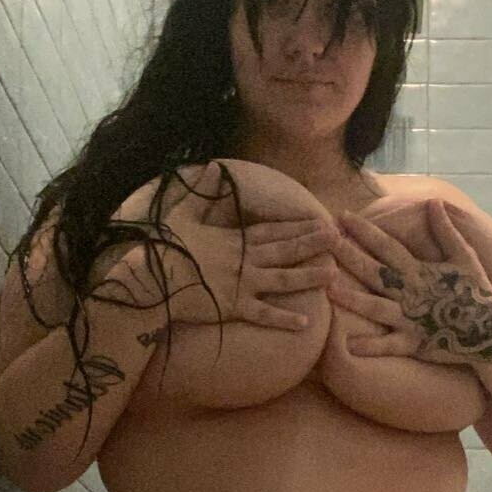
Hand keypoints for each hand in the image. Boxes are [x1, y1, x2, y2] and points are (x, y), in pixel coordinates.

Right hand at [130, 160, 339, 331]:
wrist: (154, 278)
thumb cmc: (165, 246)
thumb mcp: (183, 213)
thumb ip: (201, 194)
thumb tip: (210, 168)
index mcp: (235, 238)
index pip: (272, 231)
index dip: (297, 226)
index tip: (319, 221)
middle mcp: (245, 260)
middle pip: (285, 251)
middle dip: (312, 244)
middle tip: (338, 239)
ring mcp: (243, 284)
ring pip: (283, 280)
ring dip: (309, 278)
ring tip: (333, 275)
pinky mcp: (235, 307)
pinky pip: (265, 314)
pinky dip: (284, 319)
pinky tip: (306, 323)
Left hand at [330, 197, 491, 361]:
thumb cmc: (478, 292)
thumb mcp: (465, 257)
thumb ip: (446, 230)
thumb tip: (433, 202)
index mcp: (420, 271)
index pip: (387, 246)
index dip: (365, 231)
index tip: (343, 216)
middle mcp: (412, 293)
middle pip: (374, 272)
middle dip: (349, 255)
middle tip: (324, 241)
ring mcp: (412, 319)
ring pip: (376, 307)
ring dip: (352, 298)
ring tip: (328, 290)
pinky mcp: (415, 343)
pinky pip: (390, 346)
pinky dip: (371, 346)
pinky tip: (349, 345)